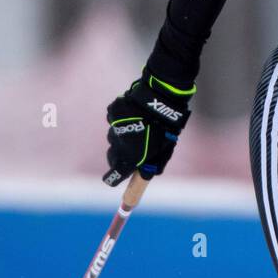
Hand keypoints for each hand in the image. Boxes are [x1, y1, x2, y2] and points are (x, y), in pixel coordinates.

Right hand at [103, 70, 195, 185]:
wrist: (160, 99)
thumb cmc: (166, 128)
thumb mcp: (164, 150)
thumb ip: (154, 164)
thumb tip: (146, 175)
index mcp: (130, 157)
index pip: (113, 176)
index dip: (113, 178)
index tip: (113, 179)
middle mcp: (118, 144)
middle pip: (112, 156)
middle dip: (119, 156)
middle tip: (131, 150)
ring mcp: (114, 128)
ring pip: (114, 136)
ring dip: (123, 136)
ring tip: (139, 127)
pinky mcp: (113, 112)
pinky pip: (115, 120)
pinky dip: (122, 119)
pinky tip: (134, 113)